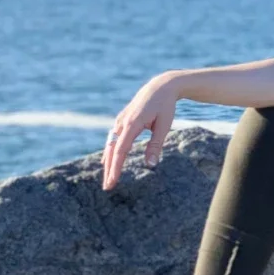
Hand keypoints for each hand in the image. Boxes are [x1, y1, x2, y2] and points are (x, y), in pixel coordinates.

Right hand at [101, 73, 179, 190]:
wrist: (161, 86)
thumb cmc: (165, 106)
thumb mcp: (164, 126)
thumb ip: (156, 145)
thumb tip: (151, 165)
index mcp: (132, 124)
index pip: (120, 151)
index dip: (115, 168)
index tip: (113, 182)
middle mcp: (122, 123)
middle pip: (112, 151)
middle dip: (109, 170)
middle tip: (107, 188)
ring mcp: (120, 121)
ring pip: (110, 145)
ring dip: (109, 162)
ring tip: (108, 178)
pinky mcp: (122, 120)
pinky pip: (113, 139)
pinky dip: (110, 151)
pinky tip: (108, 160)